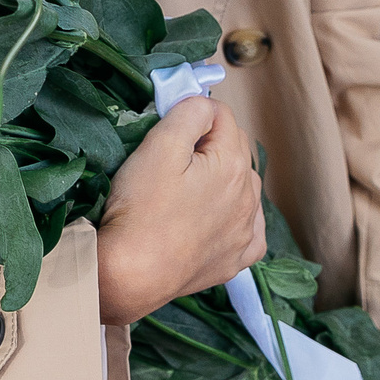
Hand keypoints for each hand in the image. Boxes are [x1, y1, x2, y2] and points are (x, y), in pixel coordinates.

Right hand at [95, 96, 266, 324]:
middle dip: (208, 145)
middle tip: (169, 158)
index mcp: (233, 164)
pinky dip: (232, 217)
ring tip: (183, 190)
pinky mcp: (236, 260)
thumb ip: (188, 113)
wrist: (131, 275)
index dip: (192, 113)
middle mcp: (249, 198)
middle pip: (234, 150)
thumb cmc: (141, 209)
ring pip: (240, 188)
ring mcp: (245, 232)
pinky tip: (209, 218)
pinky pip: (246, 228)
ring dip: (220, 179)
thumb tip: (204, 104)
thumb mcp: (159, 146)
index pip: (222, 116)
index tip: (166, 126)